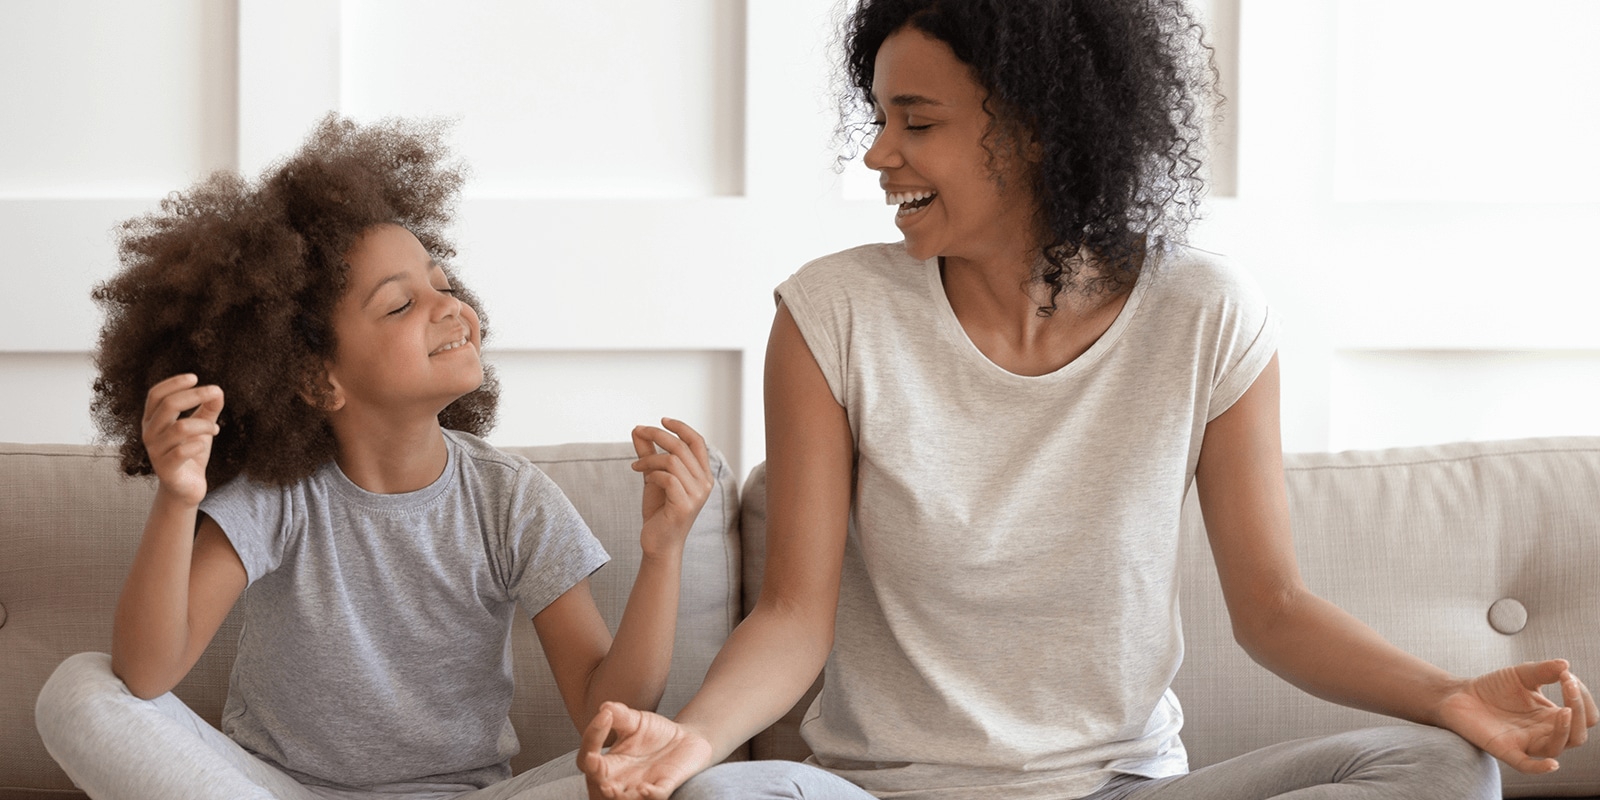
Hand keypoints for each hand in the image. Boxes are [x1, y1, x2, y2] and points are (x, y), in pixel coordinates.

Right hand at [141, 374, 224, 506]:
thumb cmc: (190, 453)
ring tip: (215, 429)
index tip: (195, 377)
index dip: (173, 383)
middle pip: (168, 406)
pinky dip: (199, 444)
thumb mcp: (200, 427)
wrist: (186, 488)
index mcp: (153, 420)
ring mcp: (155, 452)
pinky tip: (205, 443)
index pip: (156, 394)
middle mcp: (149, 433)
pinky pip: (182, 452)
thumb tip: (218, 391)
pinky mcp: (166, 469)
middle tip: (215, 392)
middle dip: (194, 395)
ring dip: (203, 424)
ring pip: (179, 428)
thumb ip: (208, 409)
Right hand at [580, 701, 713, 799]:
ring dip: (618, 795)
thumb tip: (604, 707)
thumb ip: (620, 715)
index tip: (605, 715)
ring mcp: (641, 785)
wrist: (685, 739)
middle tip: (594, 760)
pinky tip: (645, 789)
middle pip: (598, 783)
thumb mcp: (635, 721)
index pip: (590, 755)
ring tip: (610, 788)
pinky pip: (656, 796)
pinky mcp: (665, 786)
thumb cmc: (653, 732)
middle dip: (595, 775)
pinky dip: (650, 794)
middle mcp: (621, 778)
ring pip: (624, 798)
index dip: (592, 737)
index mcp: (609, 762)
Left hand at [630, 419, 712, 558]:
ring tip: (636, 466)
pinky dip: (652, 474)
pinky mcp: (684, 506)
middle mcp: (705, 483)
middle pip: (682, 446)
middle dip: (658, 434)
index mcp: (702, 475)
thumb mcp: (653, 477)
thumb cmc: (659, 511)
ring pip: (673, 461)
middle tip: (638, 432)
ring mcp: (697, 495)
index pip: (697, 441)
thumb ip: (648, 454)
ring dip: (649, 458)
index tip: (662, 420)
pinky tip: (643, 478)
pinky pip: (667, 478)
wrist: (658, 543)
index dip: (681, 427)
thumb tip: (637, 430)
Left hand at [1439, 659, 1597, 772]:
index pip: (1584, 715)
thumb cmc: (1493, 687)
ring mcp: (1525, 743)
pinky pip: (1526, 766)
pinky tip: (1552, 765)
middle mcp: (1543, 733)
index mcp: (1552, 716)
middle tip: (1568, 684)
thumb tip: (1566, 665)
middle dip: (1579, 710)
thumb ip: (1543, 670)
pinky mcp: (1505, 749)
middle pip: (1577, 734)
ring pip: (1557, 748)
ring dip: (1565, 730)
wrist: (1459, 694)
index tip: (1567, 675)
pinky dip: (1540, 768)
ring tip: (1565, 711)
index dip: (1582, 697)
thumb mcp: (1521, 674)